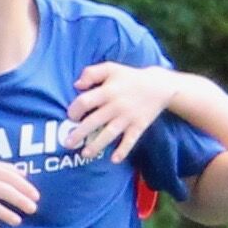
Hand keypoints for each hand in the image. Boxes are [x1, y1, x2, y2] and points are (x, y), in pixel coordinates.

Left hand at [64, 62, 178, 162]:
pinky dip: (123, 150)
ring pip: (109, 134)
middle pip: (93, 121)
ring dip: (96, 145)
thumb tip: (77, 85)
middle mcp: (116, 106)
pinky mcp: (138, 126)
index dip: (74, 110)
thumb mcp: (111, 68)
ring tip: (85, 154)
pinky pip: (130, 141)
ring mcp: (127, 118)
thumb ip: (91, 73)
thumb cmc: (130, 77)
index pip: (84, 102)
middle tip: (67, 143)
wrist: (159, 86)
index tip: (71, 117)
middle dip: (79, 134)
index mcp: (107, 91)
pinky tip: (114, 160)